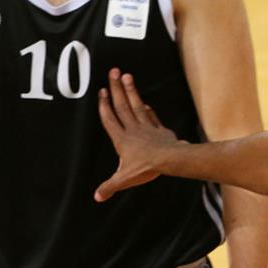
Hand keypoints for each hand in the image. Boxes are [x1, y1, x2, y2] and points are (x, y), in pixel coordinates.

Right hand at [94, 68, 178, 201]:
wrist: (170, 160)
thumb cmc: (146, 168)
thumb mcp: (124, 179)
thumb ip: (110, 186)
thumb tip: (97, 196)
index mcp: (122, 139)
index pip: (110, 119)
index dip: (104, 105)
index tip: (102, 90)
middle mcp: (133, 129)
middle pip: (122, 106)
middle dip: (116, 88)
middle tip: (113, 71)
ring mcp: (147, 127)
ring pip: (137, 105)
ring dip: (131, 91)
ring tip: (127, 76)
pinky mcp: (160, 130)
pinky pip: (152, 116)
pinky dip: (148, 109)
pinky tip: (147, 103)